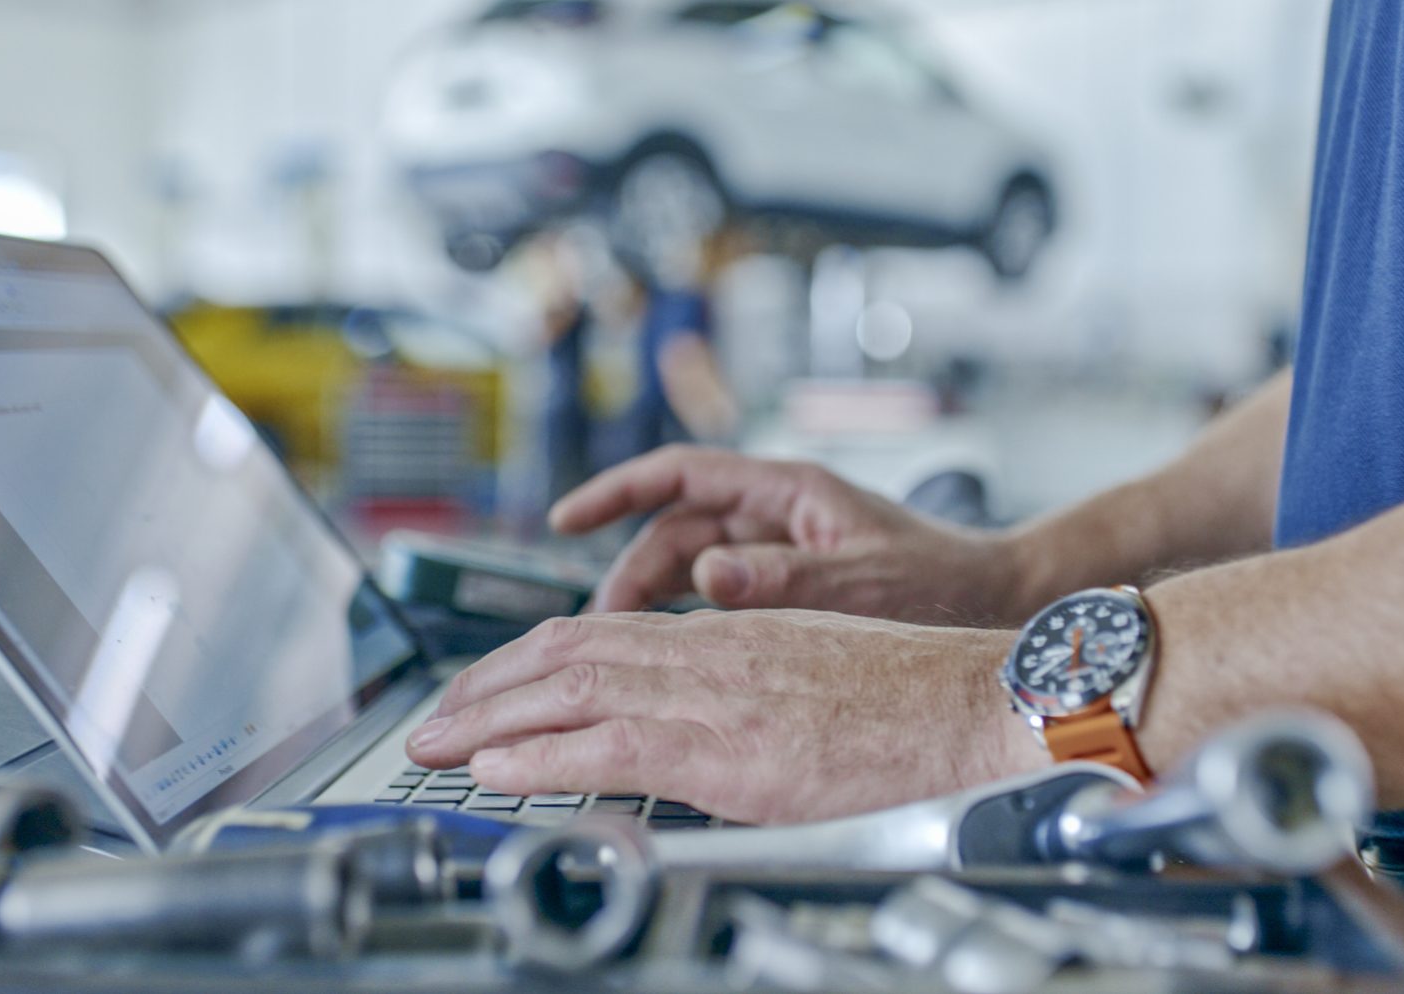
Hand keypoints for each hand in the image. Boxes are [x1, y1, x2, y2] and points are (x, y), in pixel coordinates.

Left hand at [404, 609, 1050, 823]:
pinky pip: (608, 745)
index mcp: (726, 632)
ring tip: (433, 747)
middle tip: (430, 721)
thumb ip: (746, 690)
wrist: (974, 705)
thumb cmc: (913, 699)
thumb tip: (702, 724)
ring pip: (568, 690)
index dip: (526, 660)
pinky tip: (495, 771)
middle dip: (484, 688)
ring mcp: (713, 698)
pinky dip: (539, 756)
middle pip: (564, 652)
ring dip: (486, 721)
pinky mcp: (726, 750)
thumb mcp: (811, 674)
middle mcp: (707, 652)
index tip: (484, 690)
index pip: (599, 633)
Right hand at [552, 446, 1022, 623]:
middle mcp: (778, 511)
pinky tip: (673, 657)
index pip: (681, 473)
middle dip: (630, 570)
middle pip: (676, 528)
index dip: (617, 491)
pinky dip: (690, 619)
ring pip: (692, 564)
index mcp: (789, 489)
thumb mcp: (861, 580)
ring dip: (655, 600)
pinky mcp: (791, 584)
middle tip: (599, 626)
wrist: (998, 602)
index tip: (568, 518)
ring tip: (623, 648)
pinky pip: (721, 595)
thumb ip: (785, 579)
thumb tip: (708, 576)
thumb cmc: (944, 582)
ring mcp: (782, 547)